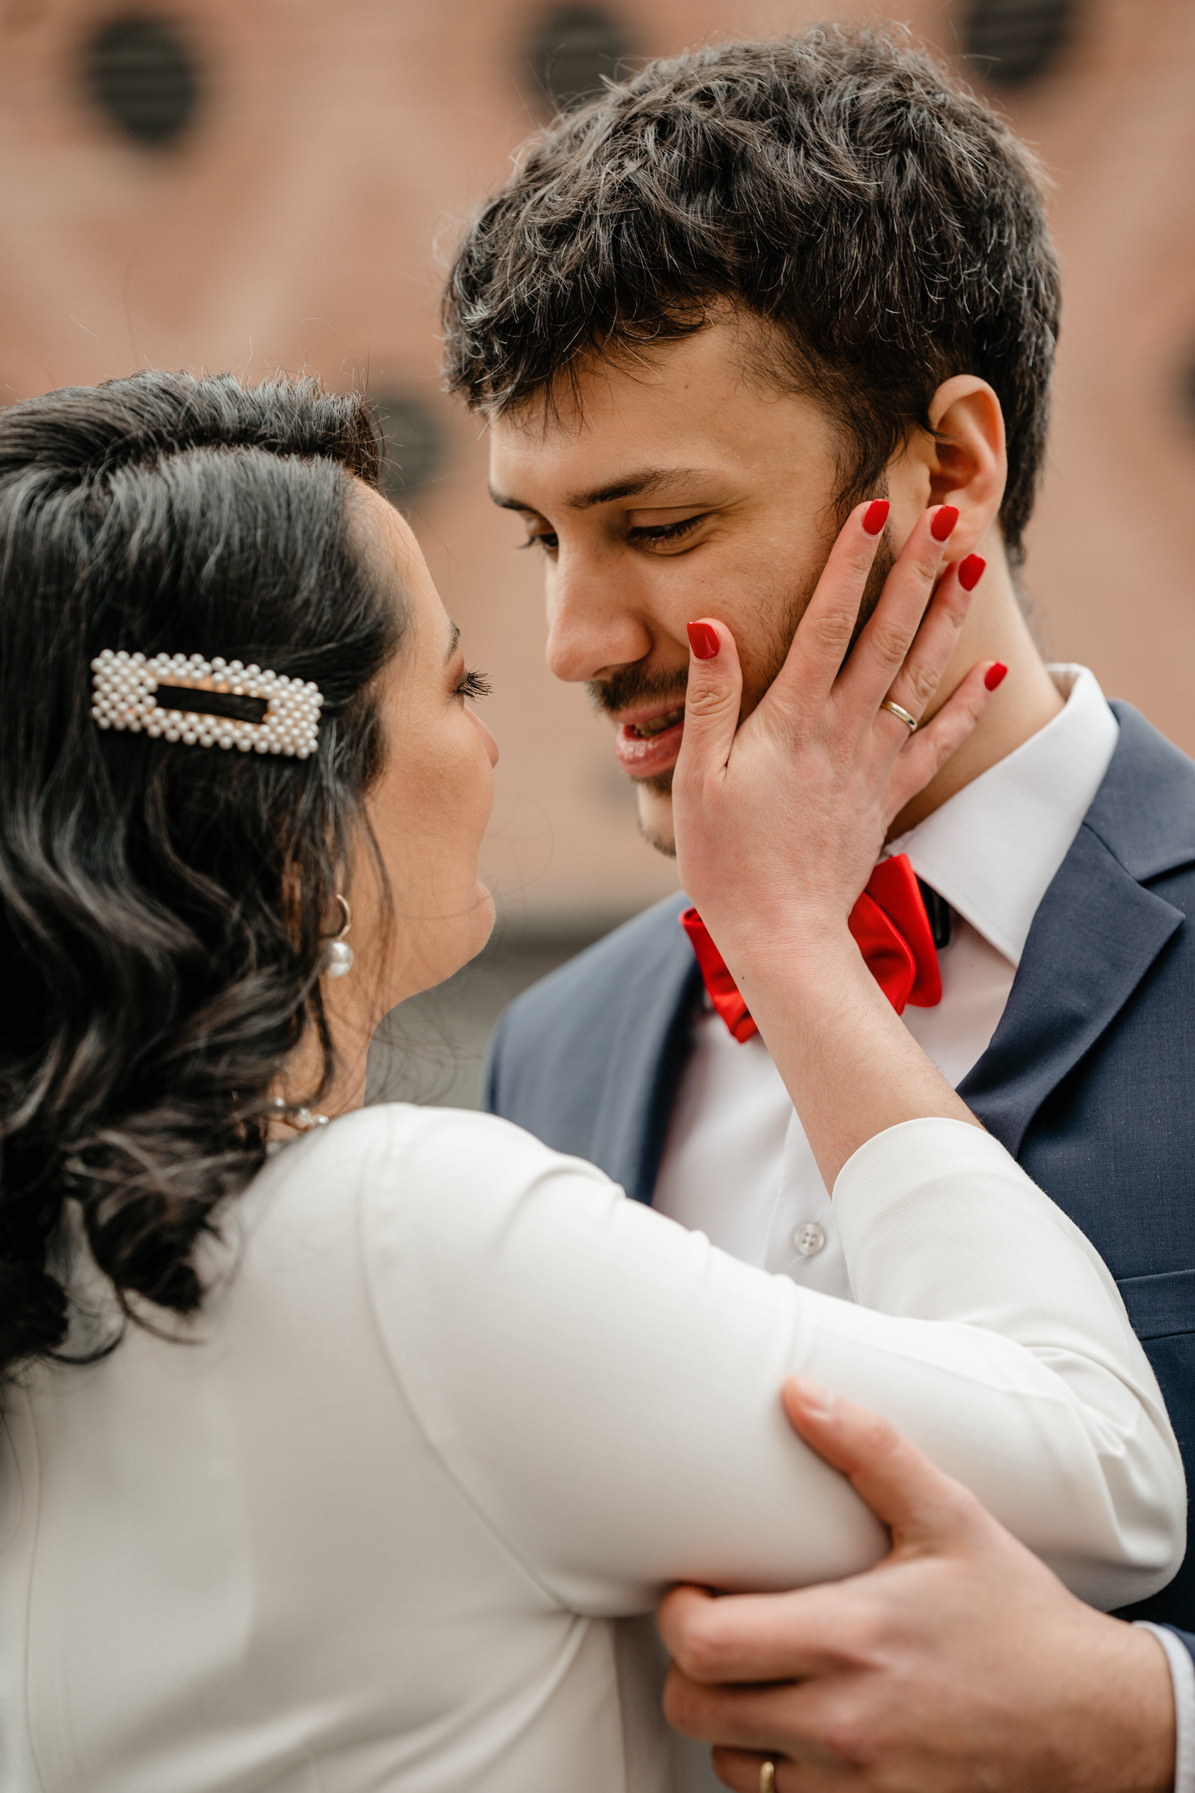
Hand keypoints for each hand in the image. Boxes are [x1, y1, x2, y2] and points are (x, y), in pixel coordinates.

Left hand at [658, 1379, 1176, 1792]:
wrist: (1093, 1723)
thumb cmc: (1016, 1618)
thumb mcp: (949, 1518)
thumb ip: (870, 1449)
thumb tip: (798, 1392)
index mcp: (849, 1640)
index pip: (702, 1645)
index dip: (677, 1614)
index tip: (694, 1590)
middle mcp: (842, 1723)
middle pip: (696, 1707)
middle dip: (690, 1664)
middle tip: (716, 1629)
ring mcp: (855, 1786)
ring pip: (729, 1763)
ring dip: (731, 1721)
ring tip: (762, 1677)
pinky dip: (774, 1770)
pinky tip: (800, 1727)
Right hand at [671, 503, 996, 974]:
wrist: (782, 935)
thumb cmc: (727, 861)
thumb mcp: (699, 778)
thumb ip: (711, 698)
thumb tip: (712, 623)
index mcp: (793, 720)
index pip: (828, 623)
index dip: (851, 562)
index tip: (871, 508)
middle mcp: (844, 731)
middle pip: (889, 636)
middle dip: (919, 569)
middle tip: (948, 513)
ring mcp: (874, 763)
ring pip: (920, 676)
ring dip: (948, 617)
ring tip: (973, 564)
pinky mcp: (889, 795)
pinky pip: (937, 741)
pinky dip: (966, 704)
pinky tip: (987, 670)